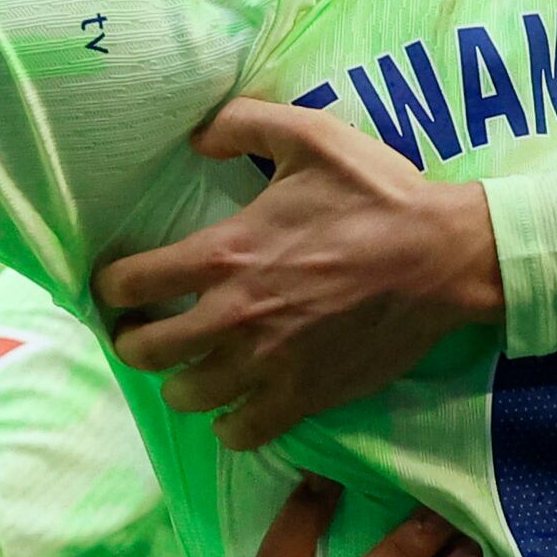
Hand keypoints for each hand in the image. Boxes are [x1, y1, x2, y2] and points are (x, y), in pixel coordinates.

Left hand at [98, 100, 501, 448]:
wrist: (443, 257)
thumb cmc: (378, 196)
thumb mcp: (311, 136)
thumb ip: (242, 124)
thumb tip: (195, 136)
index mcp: (225, 254)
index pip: (130, 285)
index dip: (113, 285)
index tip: (121, 284)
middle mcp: (234, 317)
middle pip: (144, 351)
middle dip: (133, 340)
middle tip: (145, 329)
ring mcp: (269, 365)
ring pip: (186, 395)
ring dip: (178, 381)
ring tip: (189, 367)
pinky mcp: (305, 397)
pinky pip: (242, 432)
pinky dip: (228, 424)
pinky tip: (234, 405)